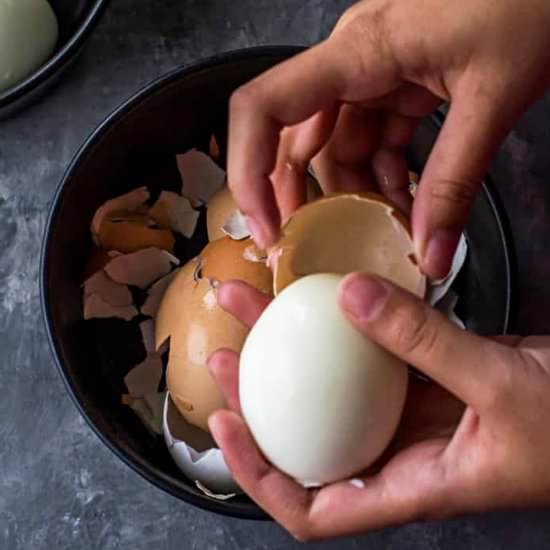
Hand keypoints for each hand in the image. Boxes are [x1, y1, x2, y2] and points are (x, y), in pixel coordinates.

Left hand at [208, 277, 549, 539]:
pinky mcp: (422, 378)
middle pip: (306, 438)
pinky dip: (342, 330)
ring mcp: (407, 414)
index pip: (311, 508)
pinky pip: (369, 356)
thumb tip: (348, 297)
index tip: (226, 424)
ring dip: (292, 353)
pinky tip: (323, 300)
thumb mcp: (499, 387)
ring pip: (332, 389)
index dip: (259, 474)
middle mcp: (396, 453)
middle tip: (225, 355)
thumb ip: (425, 341)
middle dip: (255, 402)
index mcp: (408, 484)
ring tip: (256, 309)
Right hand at [227, 0, 549, 276]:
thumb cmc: (529, 3)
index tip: (266, 226)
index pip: (265, 108)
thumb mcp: (493, 96)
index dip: (249, 171)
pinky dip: (384, 177)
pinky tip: (406, 205)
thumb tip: (431, 254)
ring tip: (380, 232)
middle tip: (312, 246)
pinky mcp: (395, 84)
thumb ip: (455, 181)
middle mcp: (351, 62)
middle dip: (302, 197)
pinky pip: (371, 141)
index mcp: (358, 52)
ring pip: (337, 147)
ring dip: (355, 194)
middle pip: (296, 138)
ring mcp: (372, 73)